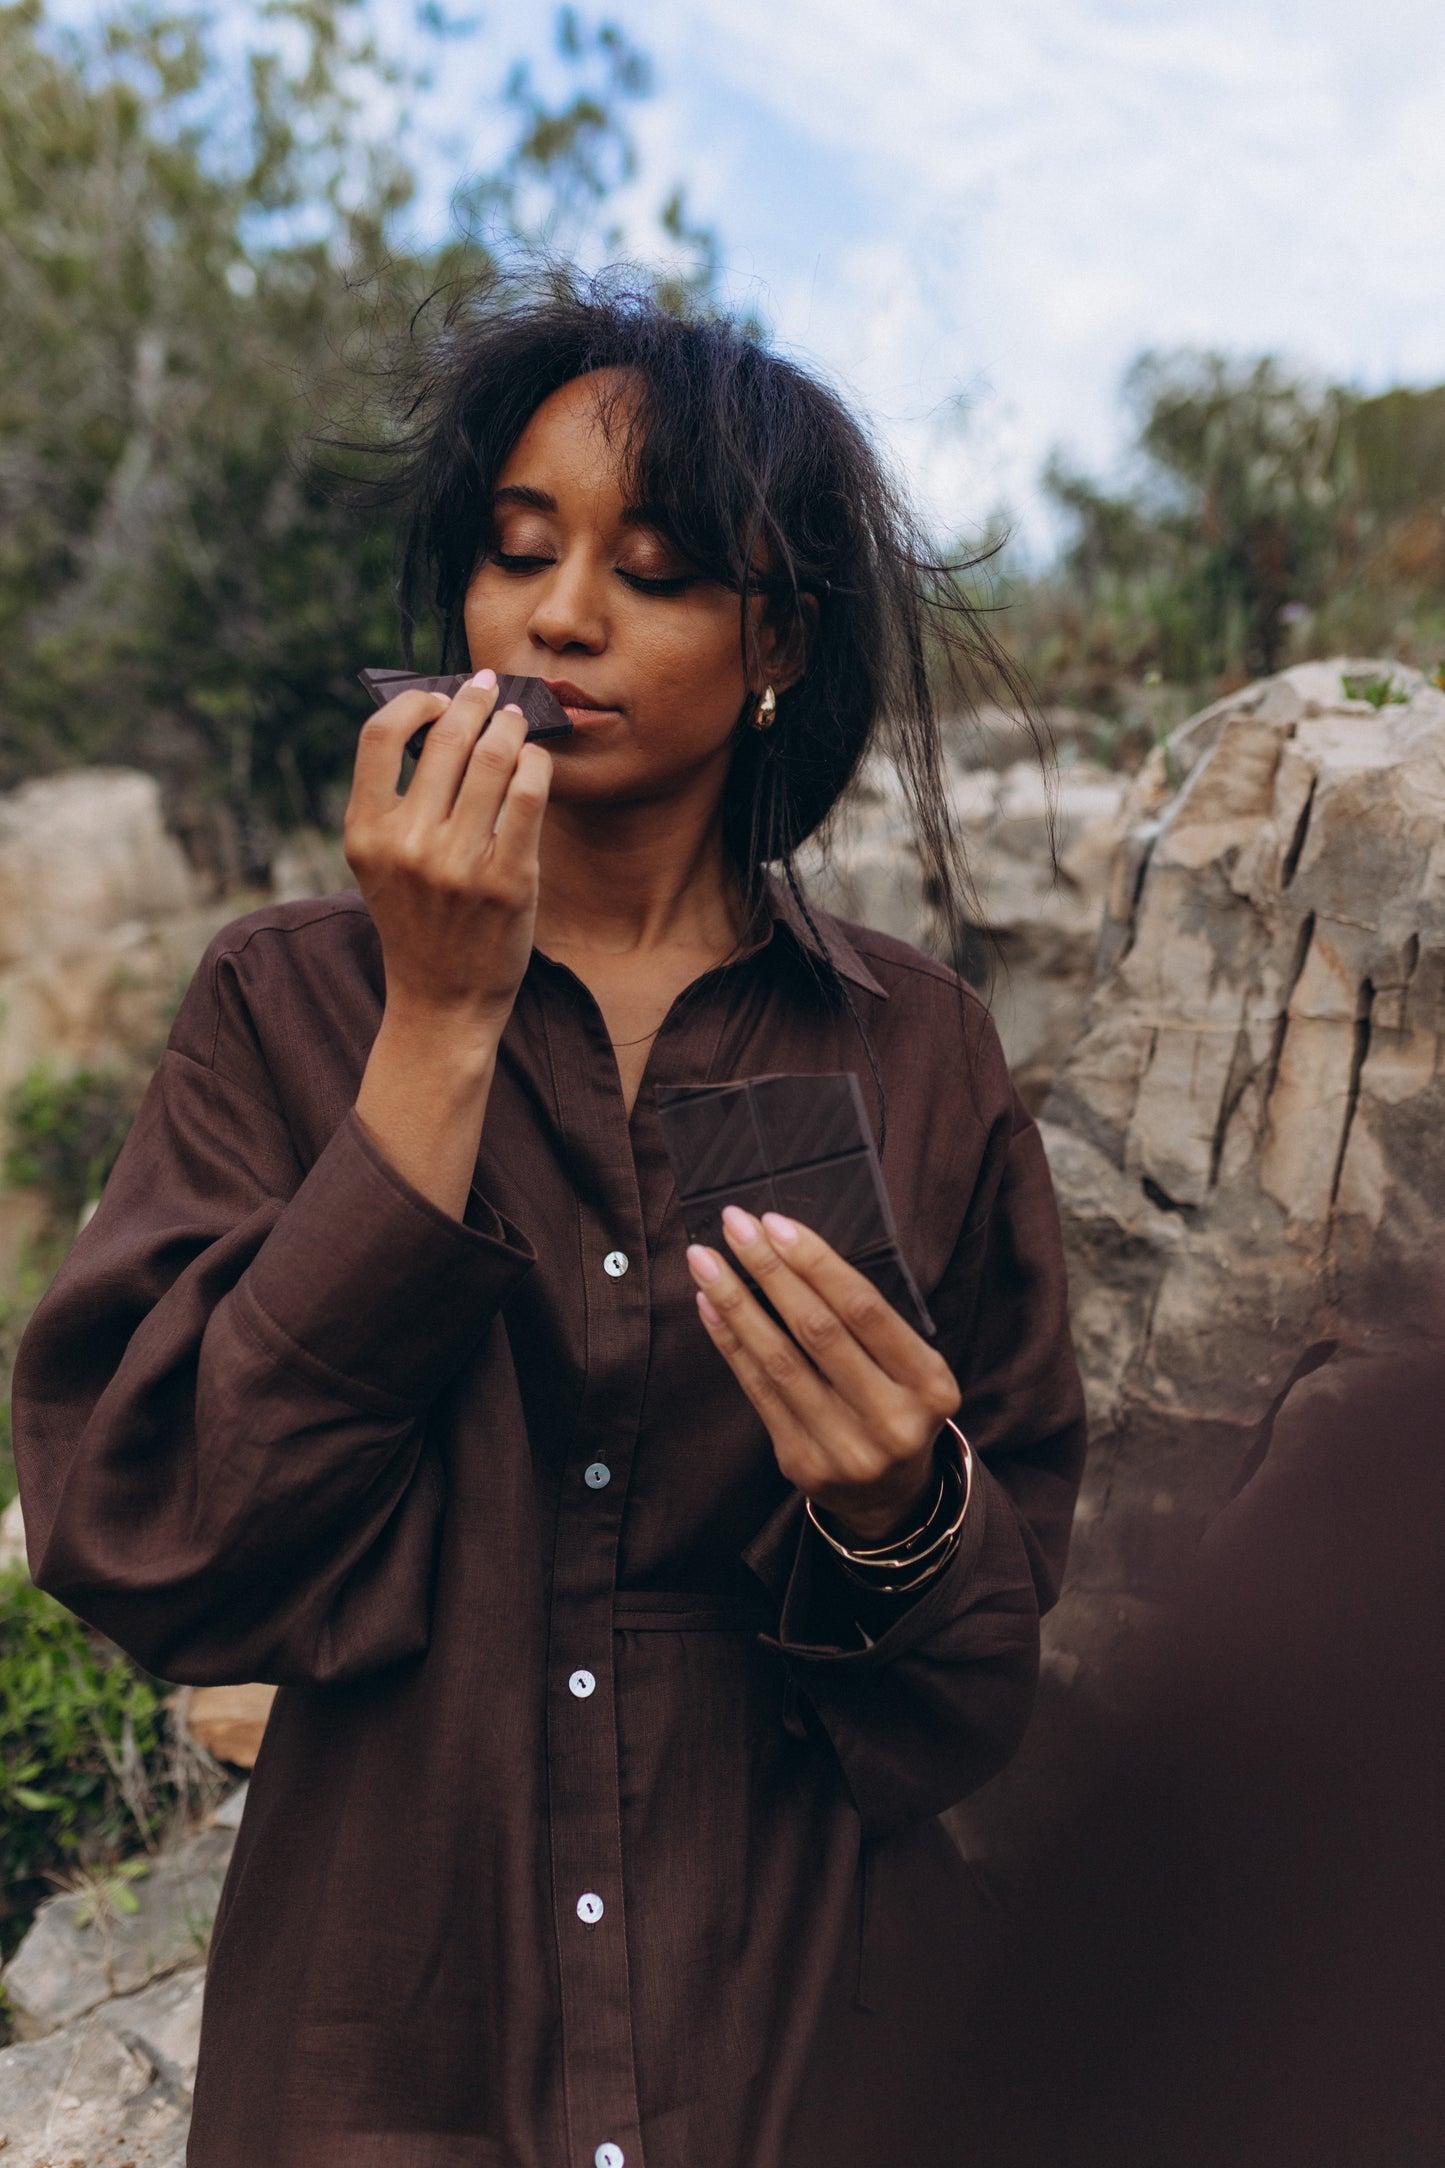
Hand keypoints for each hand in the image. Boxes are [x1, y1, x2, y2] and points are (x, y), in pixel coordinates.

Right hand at [345, 669, 552, 1217]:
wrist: (442, 1001)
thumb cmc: (418, 921)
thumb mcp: (382, 863)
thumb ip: (396, 801)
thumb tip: (438, 718)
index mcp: (365, 834)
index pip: (378, 735)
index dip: (415, 702)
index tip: (439, 695)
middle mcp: (407, 845)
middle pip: (446, 738)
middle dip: (475, 703)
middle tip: (491, 692)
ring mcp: (459, 864)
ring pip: (494, 758)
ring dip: (512, 728)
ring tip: (517, 723)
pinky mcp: (508, 881)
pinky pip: (530, 795)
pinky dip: (537, 765)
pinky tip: (536, 762)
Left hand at [686, 1208, 960, 1545]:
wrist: (891, 1496)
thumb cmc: (897, 1405)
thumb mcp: (911, 1367)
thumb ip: (866, 1322)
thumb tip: (791, 1251)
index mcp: (928, 1384)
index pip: (864, 1308)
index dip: (815, 1262)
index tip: (775, 1223)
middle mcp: (891, 1419)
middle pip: (817, 1329)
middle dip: (769, 1270)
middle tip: (735, 1227)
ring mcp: (845, 1447)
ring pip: (779, 1360)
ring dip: (735, 1302)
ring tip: (705, 1260)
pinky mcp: (802, 1462)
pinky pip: (757, 1390)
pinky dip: (730, 1342)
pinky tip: (710, 1306)